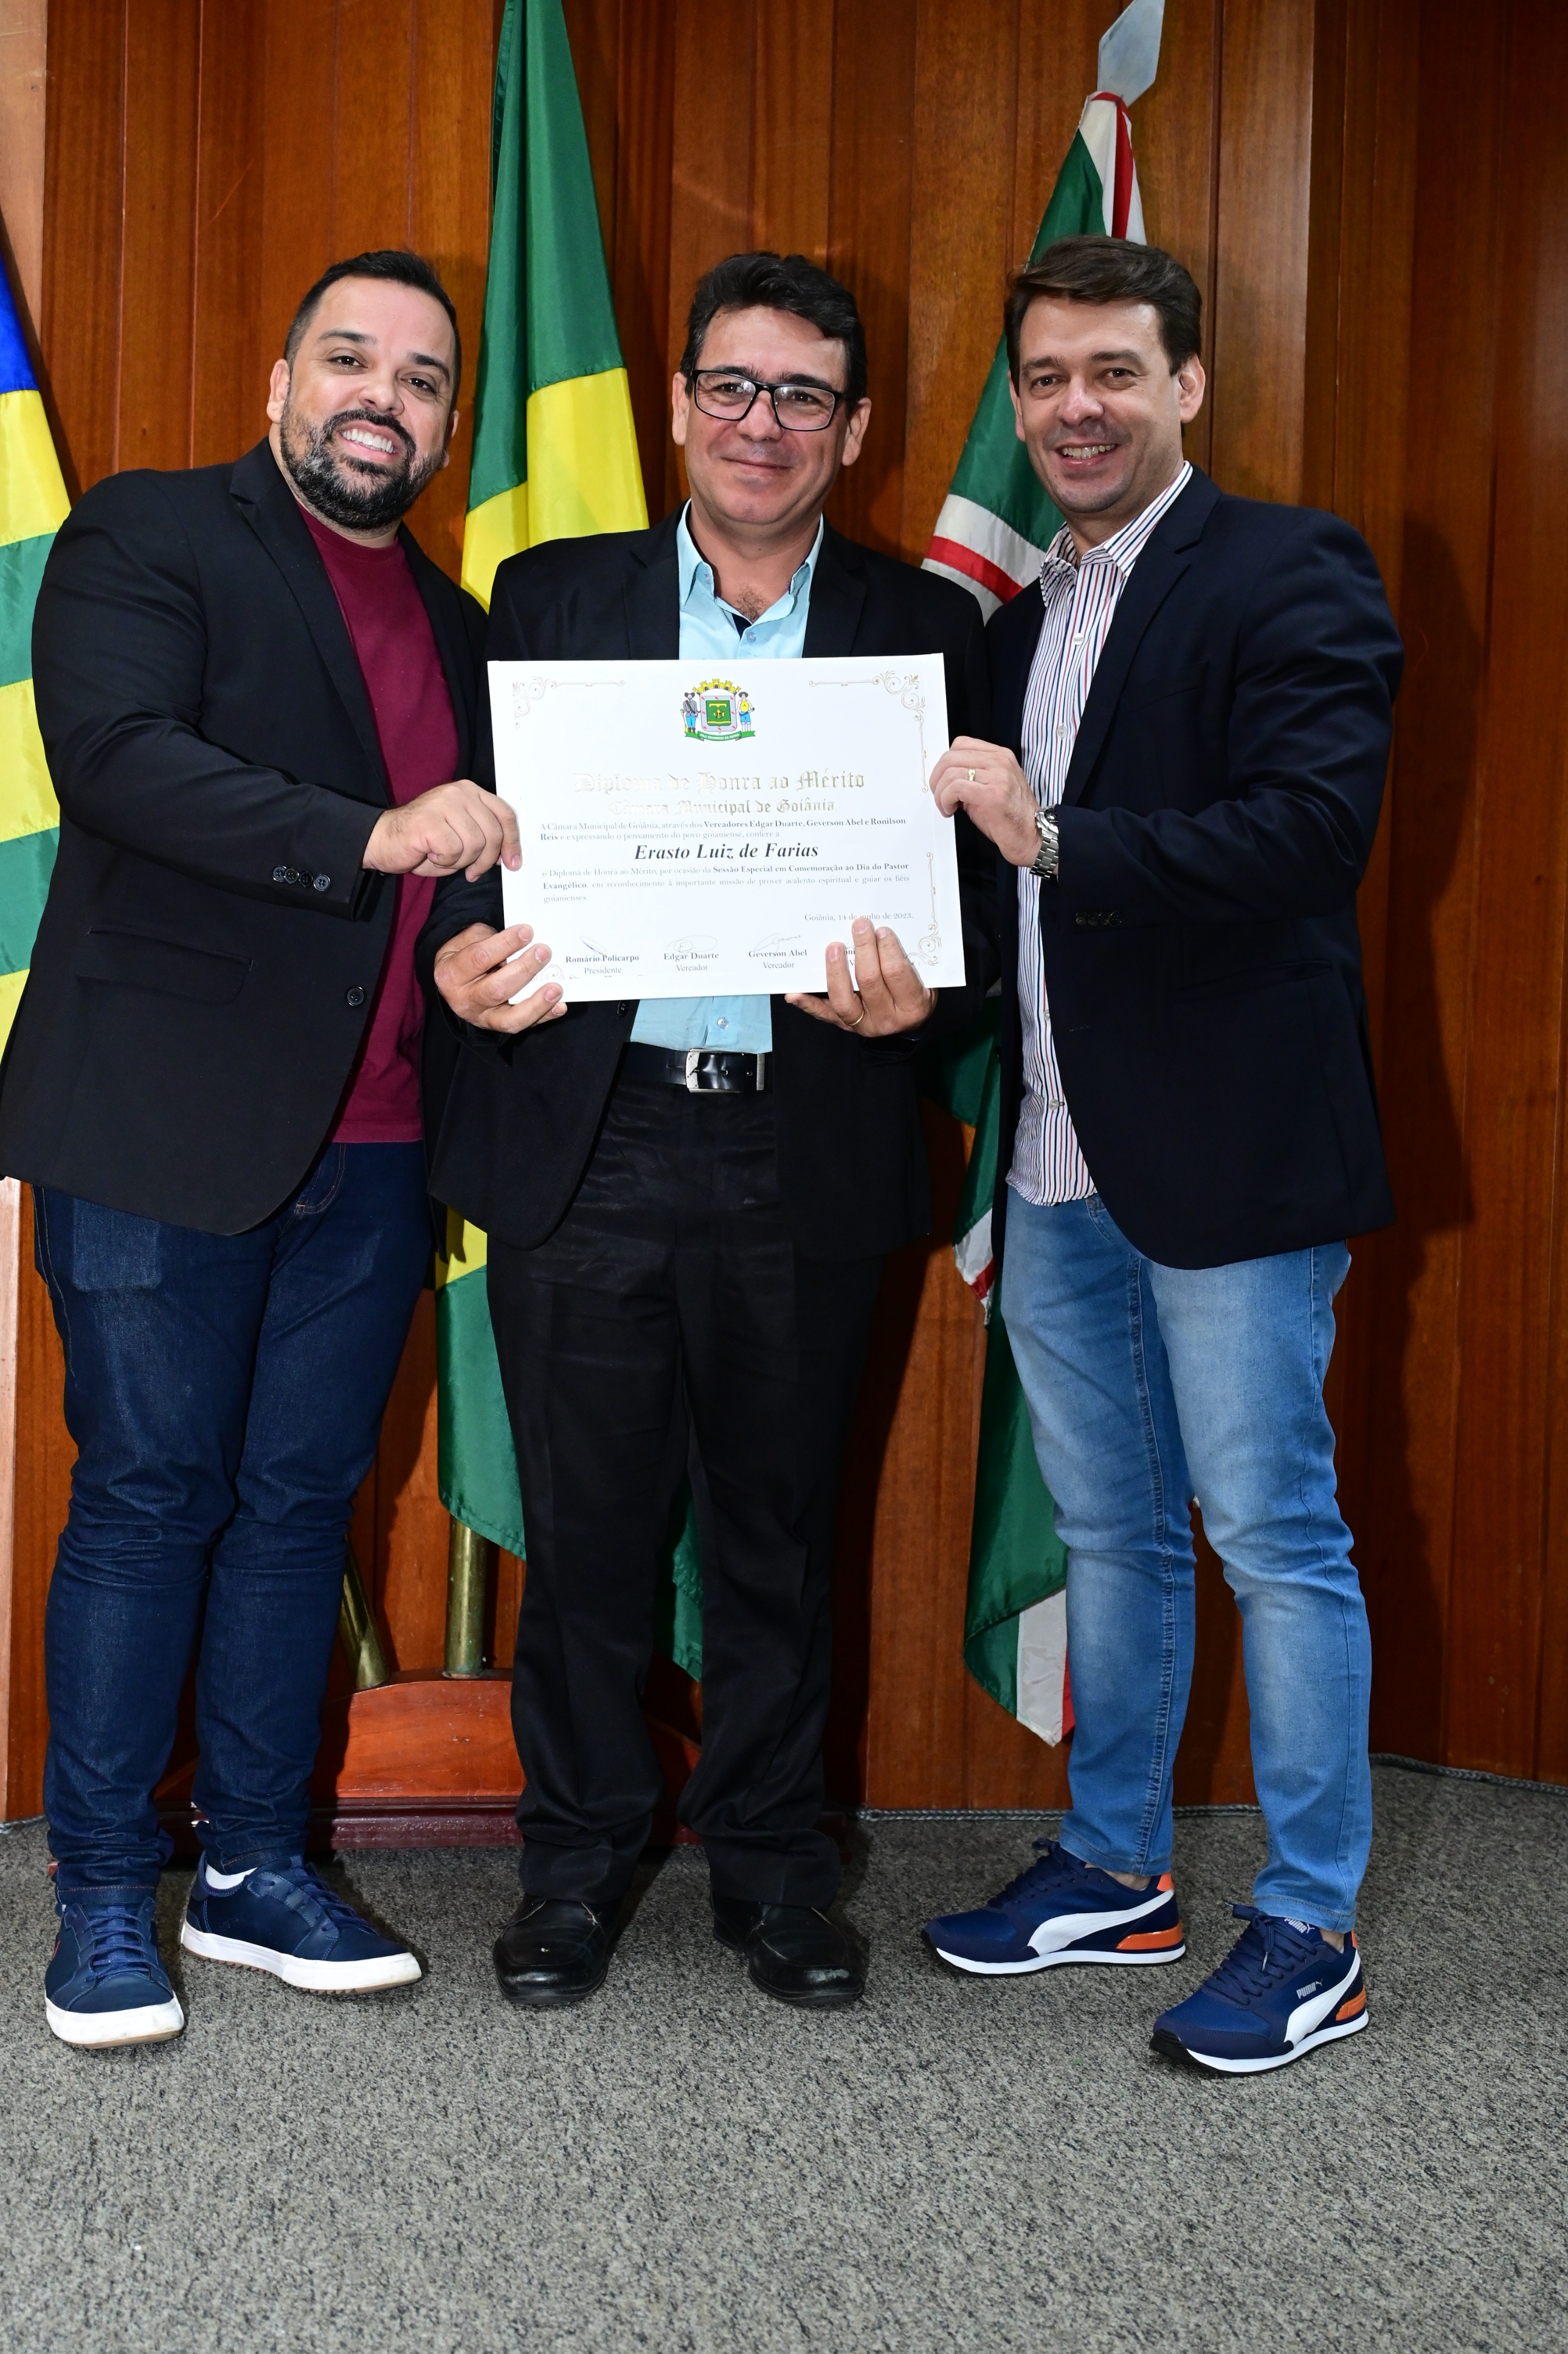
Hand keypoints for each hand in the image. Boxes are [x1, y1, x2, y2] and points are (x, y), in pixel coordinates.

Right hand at [364, 780, 520, 881]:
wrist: (383, 840)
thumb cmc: (423, 842)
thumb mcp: (462, 835)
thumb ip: (484, 836)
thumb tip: (507, 855)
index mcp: (470, 792)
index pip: (504, 814)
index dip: (512, 842)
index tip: (513, 863)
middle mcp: (459, 792)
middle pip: (492, 833)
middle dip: (485, 860)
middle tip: (471, 872)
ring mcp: (444, 804)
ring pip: (475, 844)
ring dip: (461, 861)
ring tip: (443, 857)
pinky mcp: (430, 820)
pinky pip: (453, 850)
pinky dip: (444, 861)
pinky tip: (431, 855)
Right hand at [433, 922, 565, 1032]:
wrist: (454, 983)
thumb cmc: (464, 956)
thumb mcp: (466, 940)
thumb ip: (489, 938)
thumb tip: (523, 938)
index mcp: (451, 974)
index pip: (479, 958)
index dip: (505, 944)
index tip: (527, 932)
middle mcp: (465, 1000)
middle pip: (497, 989)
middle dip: (524, 970)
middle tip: (544, 952)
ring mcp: (483, 1018)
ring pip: (510, 1018)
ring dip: (537, 1003)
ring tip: (556, 987)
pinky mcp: (499, 1027)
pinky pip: (523, 1025)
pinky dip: (544, 1016)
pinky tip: (559, 1006)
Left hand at [784, 917, 934, 1035]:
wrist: (908, 1026)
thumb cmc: (915, 995)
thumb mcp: (924, 981)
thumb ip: (909, 961)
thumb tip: (884, 931)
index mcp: (912, 1006)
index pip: (896, 974)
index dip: (888, 949)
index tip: (881, 930)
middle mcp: (887, 1018)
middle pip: (869, 981)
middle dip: (863, 950)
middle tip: (859, 926)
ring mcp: (863, 1024)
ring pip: (843, 998)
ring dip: (836, 970)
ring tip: (833, 947)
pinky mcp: (844, 1025)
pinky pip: (824, 1014)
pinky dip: (807, 1003)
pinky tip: (793, 993)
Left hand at [930, 736, 1039, 867]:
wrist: (1031, 835)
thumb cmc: (1011, 816)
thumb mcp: (992, 786)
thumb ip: (972, 776)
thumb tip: (945, 778)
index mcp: (1000, 756)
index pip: (961, 744)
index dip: (945, 763)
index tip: (943, 781)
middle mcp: (1000, 762)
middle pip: (951, 756)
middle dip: (937, 778)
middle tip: (938, 795)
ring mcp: (998, 776)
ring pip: (951, 772)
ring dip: (940, 793)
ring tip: (946, 806)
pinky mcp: (992, 795)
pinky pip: (956, 788)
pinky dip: (945, 800)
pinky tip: (950, 810)